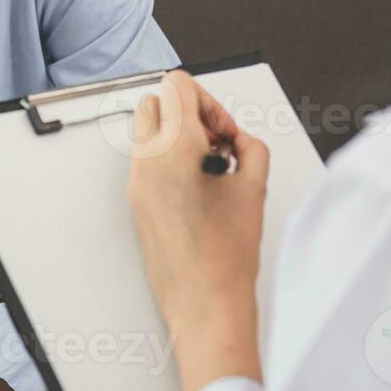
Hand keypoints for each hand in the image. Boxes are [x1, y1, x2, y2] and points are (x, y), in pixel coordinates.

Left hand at [128, 70, 269, 390]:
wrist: (203, 304)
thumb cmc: (225, 257)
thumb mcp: (255, 187)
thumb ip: (249, 146)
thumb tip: (237, 139)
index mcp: (173, 150)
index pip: (176, 86)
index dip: (208, 100)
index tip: (223, 128)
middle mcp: (147, 162)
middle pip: (155, 101)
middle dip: (188, 113)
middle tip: (216, 142)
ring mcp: (136, 183)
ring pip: (147, 131)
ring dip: (177, 135)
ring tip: (211, 166)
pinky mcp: (135, 201)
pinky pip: (146, 160)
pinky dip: (169, 159)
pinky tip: (198, 185)